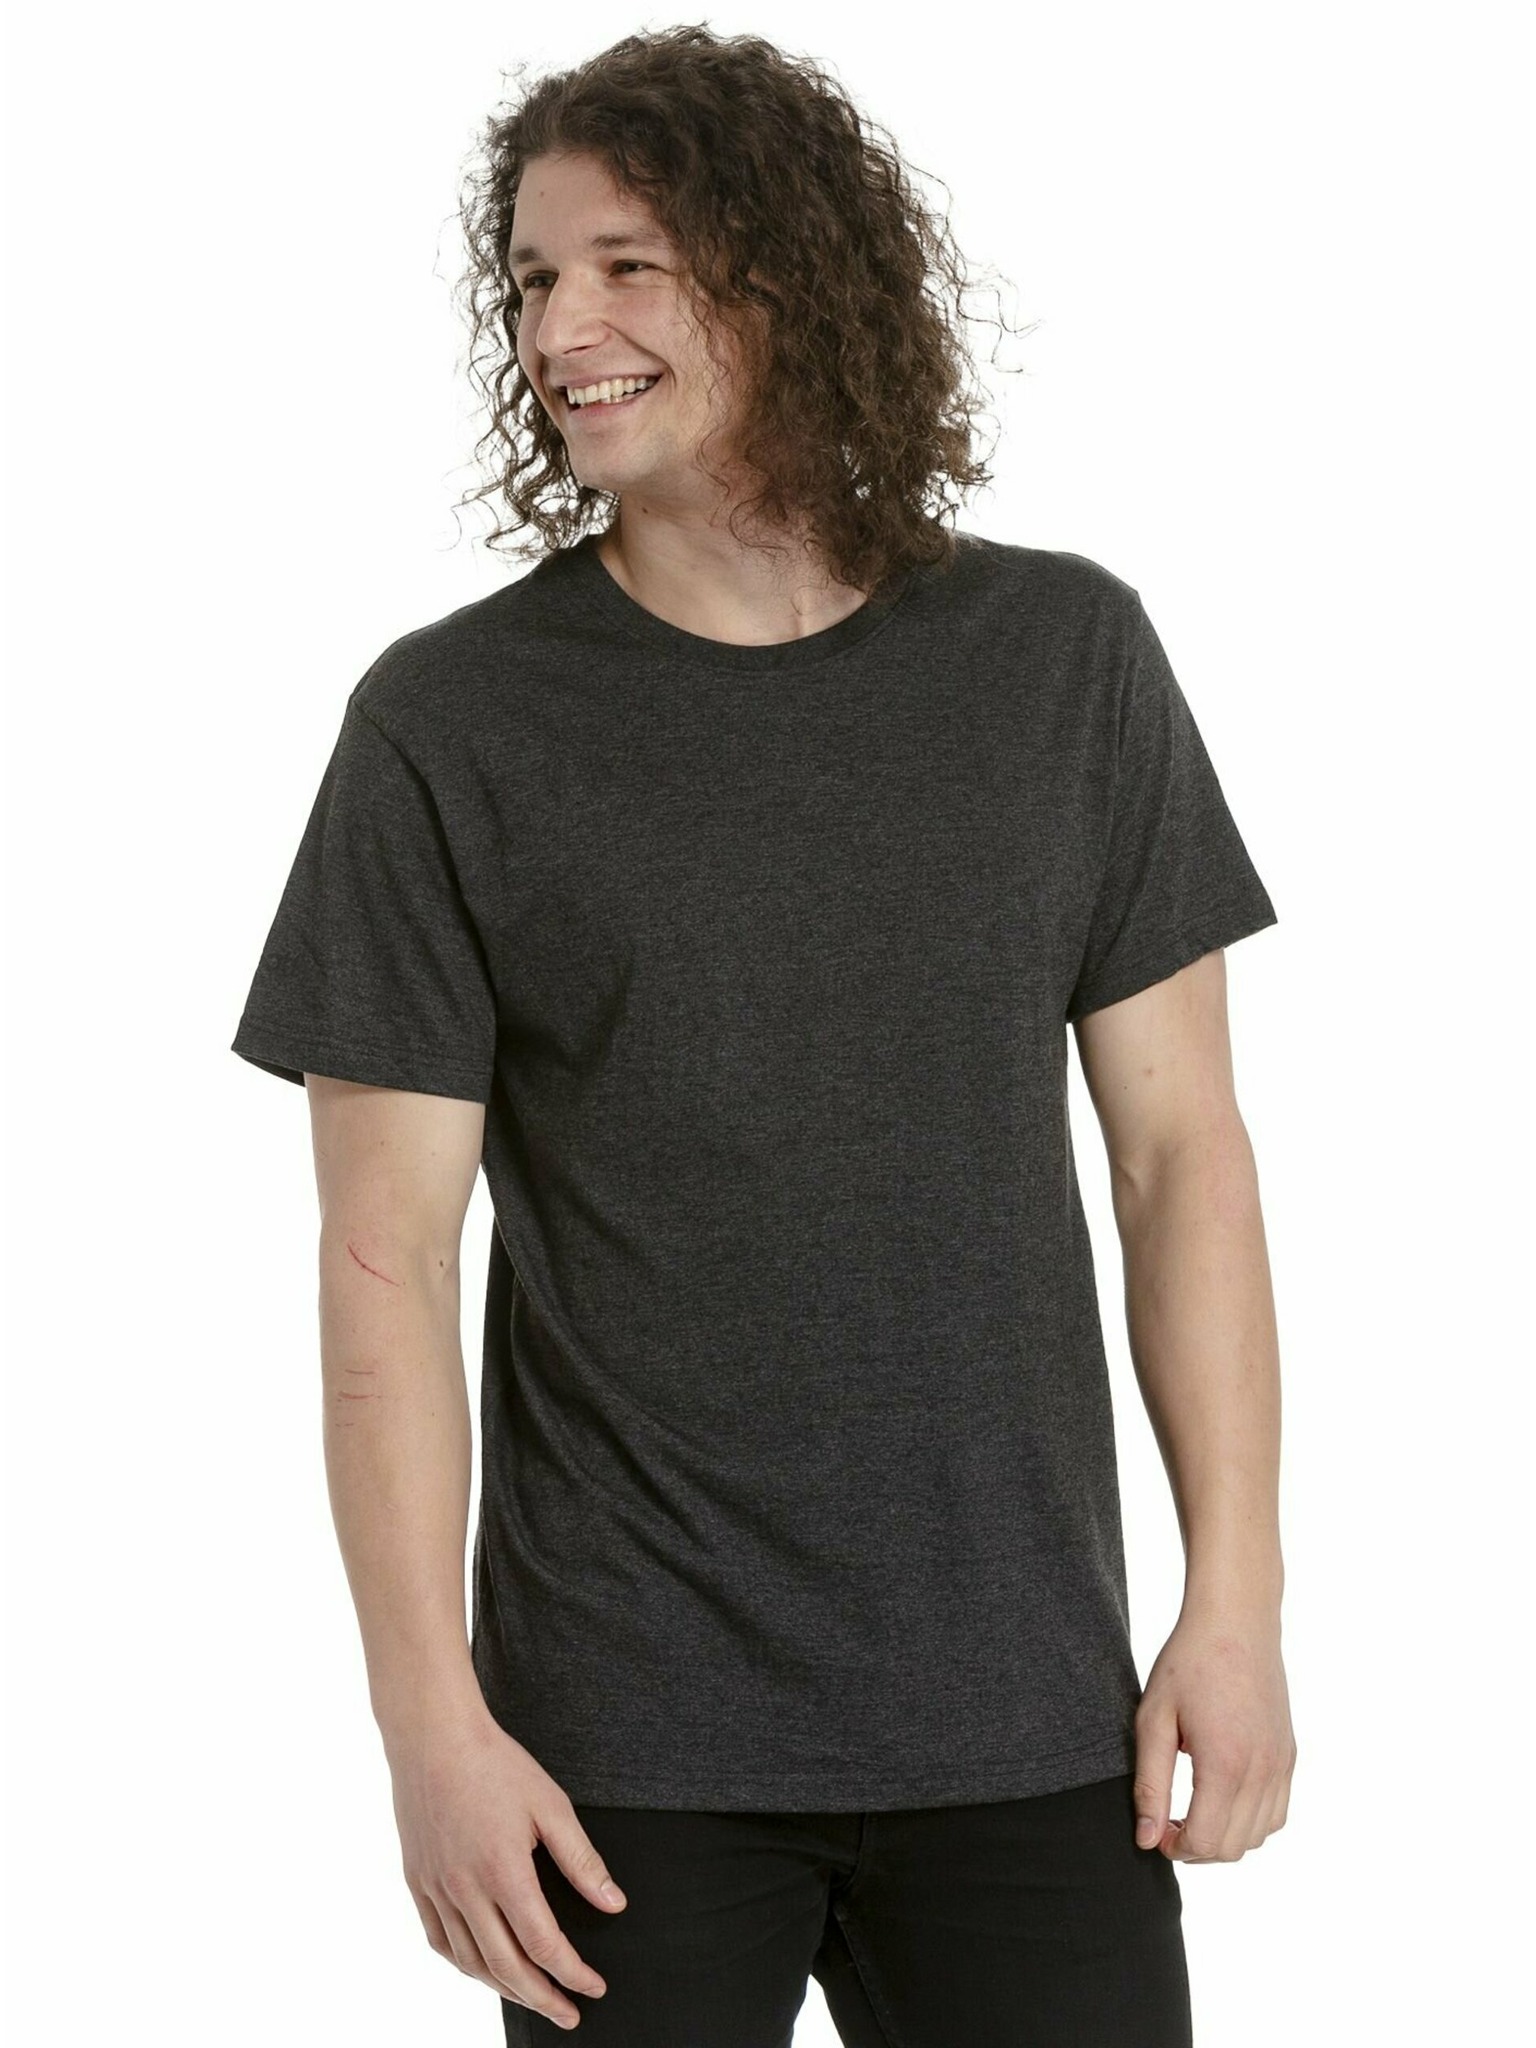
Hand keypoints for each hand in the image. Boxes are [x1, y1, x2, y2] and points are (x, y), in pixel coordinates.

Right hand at [385, 1706, 627, 2028]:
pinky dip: (465, 1965)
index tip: (594, 1987)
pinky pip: (440, 1942)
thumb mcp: (551, 1805)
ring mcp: (436, 1889)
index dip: (572, 1974)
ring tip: (533, 1997)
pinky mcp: (418, 1882)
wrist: (433, 1737)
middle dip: (542, 1998)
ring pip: (470, 1962)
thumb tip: (613, 1903)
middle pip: (506, 1967)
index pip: (543, 1945)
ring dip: (505, 1989)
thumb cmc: (496, 1765)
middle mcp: (465, 1891)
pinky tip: (483, 1968)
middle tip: (569, 2014)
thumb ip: (581, 1860)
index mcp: (504, 1873)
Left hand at [1132, 1606, 1296, 1861]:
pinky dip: (1251, 1821)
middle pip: (1232, 1848)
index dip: (1174, 1848)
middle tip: (1168, 1822)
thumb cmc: (1188, 1663)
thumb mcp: (1154, 1719)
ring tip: (1193, 1810)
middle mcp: (1262, 1771)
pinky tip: (1222, 1795)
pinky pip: (1276, 1813)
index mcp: (1225, 1764)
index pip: (1205, 1841)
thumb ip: (1150, 1784)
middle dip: (1196, 1848)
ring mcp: (1281, 1764)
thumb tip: (1146, 1839)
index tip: (1155, 1830)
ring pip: (1258, 1836)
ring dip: (1224, 1837)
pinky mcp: (1289, 1755)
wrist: (1236, 1621)